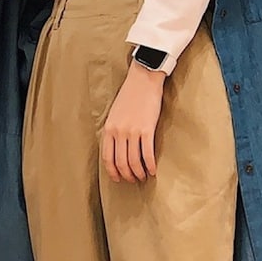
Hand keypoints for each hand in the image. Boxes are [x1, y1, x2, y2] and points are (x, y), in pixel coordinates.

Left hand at [101, 62, 165, 182]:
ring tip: (144, 177)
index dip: (113, 172)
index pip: (107, 158)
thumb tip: (118, 149)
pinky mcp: (146, 129)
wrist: (143, 79)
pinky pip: (147, 154)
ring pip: (133, 161)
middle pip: (121, 163)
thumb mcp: (115, 114)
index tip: (118, 179)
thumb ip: (114, 130)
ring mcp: (132, 131)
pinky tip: (153, 170)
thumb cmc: (130, 95)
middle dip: (127, 175)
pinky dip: (150, 165)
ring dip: (139, 173)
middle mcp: (118, 132)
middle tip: (134, 180)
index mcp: (108, 129)